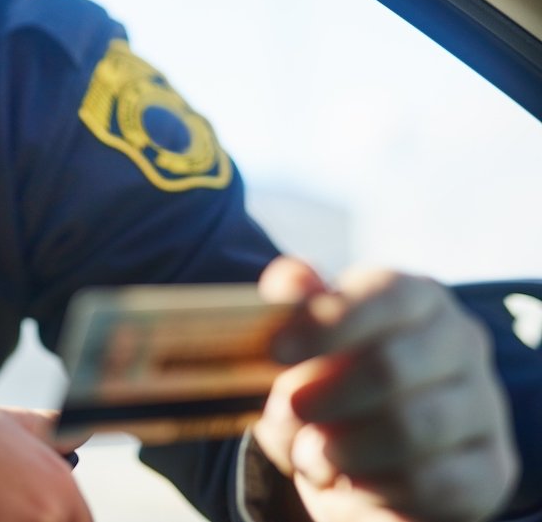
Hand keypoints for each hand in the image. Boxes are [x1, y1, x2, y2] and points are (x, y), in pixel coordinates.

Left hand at [253, 256, 518, 521]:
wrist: (363, 460)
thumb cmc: (327, 385)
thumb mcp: (301, 346)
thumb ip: (293, 311)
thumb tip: (291, 282)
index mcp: (415, 296)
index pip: (383, 294)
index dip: (326, 322)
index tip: (276, 349)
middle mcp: (460, 341)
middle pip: (391, 365)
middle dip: (325, 395)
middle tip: (285, 411)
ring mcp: (483, 404)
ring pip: (412, 427)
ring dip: (343, 448)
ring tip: (309, 455)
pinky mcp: (492, 468)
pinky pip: (432, 481)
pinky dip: (375, 485)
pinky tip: (349, 481)